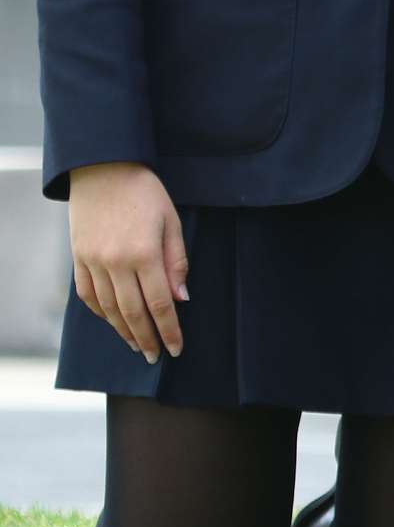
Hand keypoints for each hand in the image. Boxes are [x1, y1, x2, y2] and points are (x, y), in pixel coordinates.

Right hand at [68, 163, 187, 363]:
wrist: (103, 169)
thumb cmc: (145, 193)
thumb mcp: (172, 221)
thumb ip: (176, 261)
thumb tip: (182, 299)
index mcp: (144, 254)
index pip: (160, 304)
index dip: (169, 330)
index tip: (176, 349)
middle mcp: (116, 263)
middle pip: (132, 313)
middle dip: (146, 339)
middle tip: (156, 357)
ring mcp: (93, 262)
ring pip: (108, 309)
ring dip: (123, 331)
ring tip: (137, 345)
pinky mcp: (78, 259)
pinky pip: (88, 296)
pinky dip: (100, 313)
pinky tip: (112, 322)